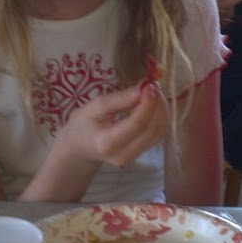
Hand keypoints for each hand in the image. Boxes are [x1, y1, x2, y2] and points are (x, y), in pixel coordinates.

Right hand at [52, 83, 169, 170]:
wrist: (79, 148)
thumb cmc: (82, 126)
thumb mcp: (93, 108)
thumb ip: (118, 100)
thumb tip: (143, 89)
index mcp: (108, 143)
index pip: (137, 123)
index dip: (148, 103)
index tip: (149, 84)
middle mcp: (124, 155)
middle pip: (152, 129)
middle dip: (158, 104)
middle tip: (153, 84)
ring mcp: (134, 157)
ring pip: (160, 132)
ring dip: (162, 109)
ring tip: (154, 92)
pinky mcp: (141, 154)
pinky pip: (159, 134)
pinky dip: (161, 116)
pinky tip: (154, 104)